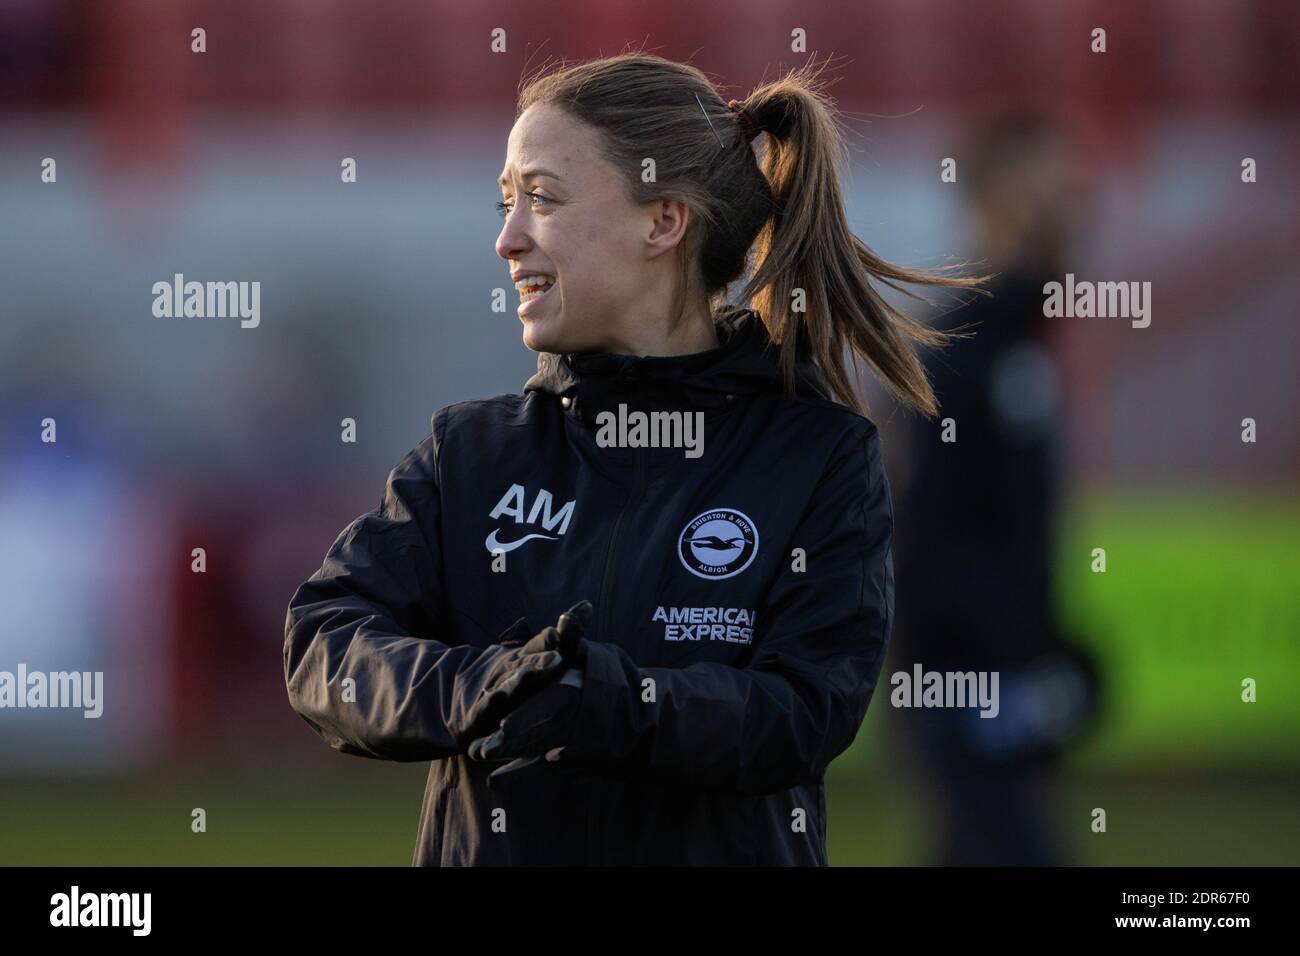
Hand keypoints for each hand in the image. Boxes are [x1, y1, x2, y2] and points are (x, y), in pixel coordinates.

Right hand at [456, 601, 592, 748]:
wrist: (473, 704)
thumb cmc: (516, 677)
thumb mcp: (539, 655)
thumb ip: (566, 633)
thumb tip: (589, 604)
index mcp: (527, 657)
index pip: (542, 645)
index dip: (551, 639)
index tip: (563, 627)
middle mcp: (511, 670)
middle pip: (527, 663)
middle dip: (540, 658)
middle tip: (556, 656)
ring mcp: (496, 689)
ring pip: (509, 683)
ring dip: (519, 679)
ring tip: (529, 673)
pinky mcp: (482, 712)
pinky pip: (487, 706)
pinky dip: (491, 701)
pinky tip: (498, 696)